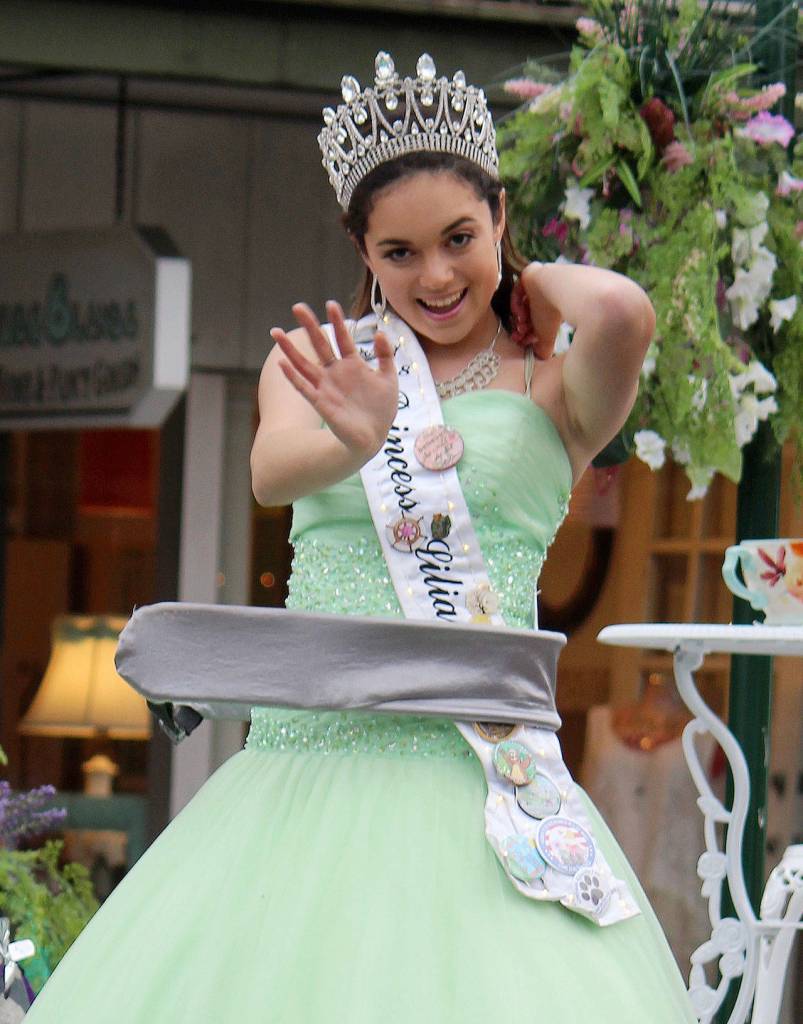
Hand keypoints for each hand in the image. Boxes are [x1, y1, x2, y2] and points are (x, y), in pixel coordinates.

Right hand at [271, 301, 398, 459]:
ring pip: (304, 364)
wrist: (373, 437)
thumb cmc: (381, 409)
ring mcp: (326, 387)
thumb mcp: (388, 379)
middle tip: (298, 306)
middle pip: (319, 345)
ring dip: (290, 349)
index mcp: (352, 365)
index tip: (330, 304)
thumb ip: (385, 355)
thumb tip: (381, 332)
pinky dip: (293, 376)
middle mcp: (335, 372)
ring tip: (276, 332)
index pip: (342, 338)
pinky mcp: (321, 403)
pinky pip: (304, 387)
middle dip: (309, 326)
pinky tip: (282, 364)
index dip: (337, 322)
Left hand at [512, 265, 562, 359]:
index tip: (521, 342)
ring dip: (520, 317)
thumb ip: (543, 349)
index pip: (532, 323)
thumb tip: (540, 359)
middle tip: (519, 335)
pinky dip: (517, 303)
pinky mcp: (529, 274)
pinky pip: (517, 290)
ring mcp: (536, 286)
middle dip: (521, 327)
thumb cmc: (555, 316)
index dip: (525, 334)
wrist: (561, 292)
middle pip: (525, 314)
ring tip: (522, 325)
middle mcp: (542, 299)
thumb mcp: (547, 336)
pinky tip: (521, 312)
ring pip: (521, 304)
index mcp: (548, 311)